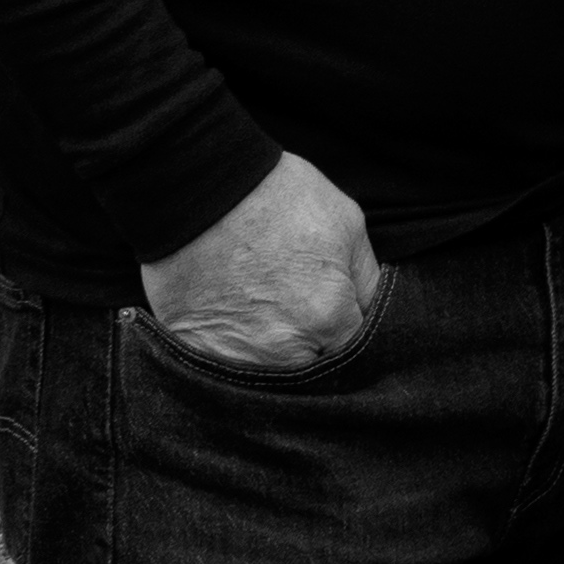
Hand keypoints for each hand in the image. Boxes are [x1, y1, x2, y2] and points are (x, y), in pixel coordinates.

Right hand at [141, 149, 381, 370]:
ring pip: (268, 379)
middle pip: (312, 372)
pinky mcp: (192, 350)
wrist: (197, 184)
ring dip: (273, 359)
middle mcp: (281, 349)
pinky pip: (221, 372)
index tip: (341, 315)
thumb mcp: (347, 225)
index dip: (352, 334)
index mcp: (327, 318)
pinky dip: (230, 356)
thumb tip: (372, 311)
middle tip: (302, 315)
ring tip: (265, 319)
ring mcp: (231, 355)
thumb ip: (366, 279)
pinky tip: (233, 324)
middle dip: (315, 352)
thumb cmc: (276, 197)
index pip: (356, 352)